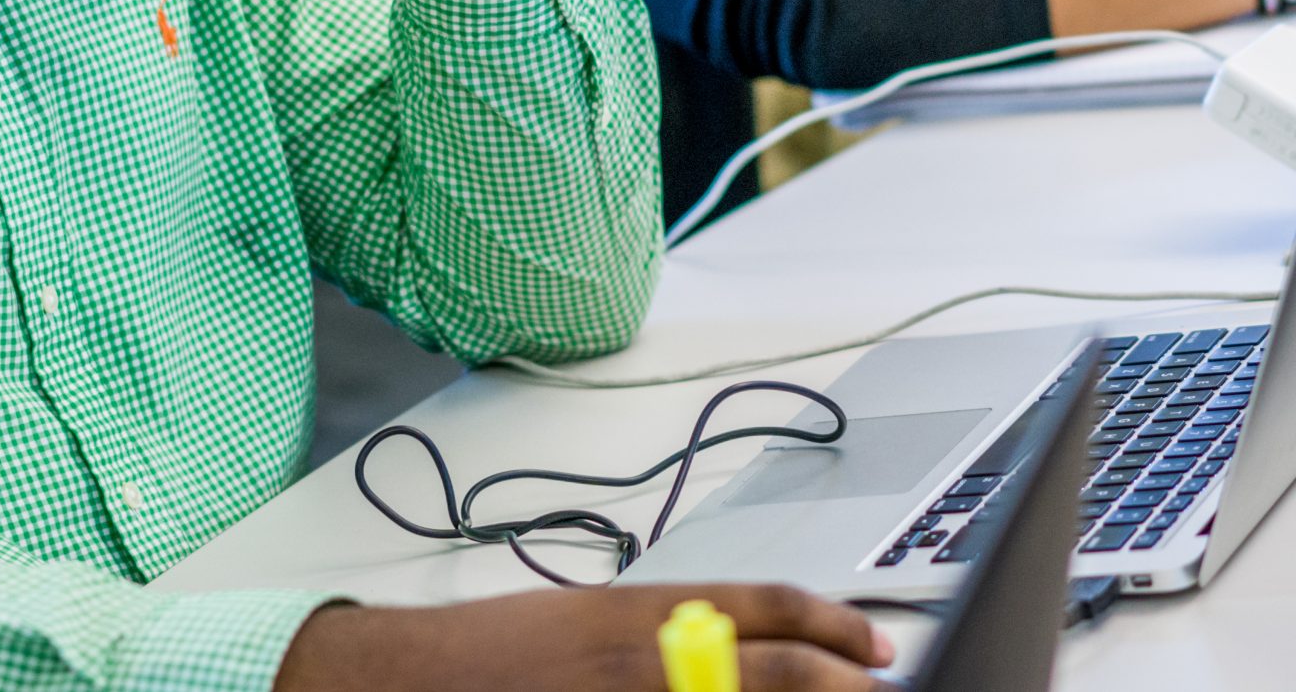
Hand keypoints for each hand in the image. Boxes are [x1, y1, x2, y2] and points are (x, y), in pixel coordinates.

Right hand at [274, 585, 894, 691]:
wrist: (411, 679)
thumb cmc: (497, 649)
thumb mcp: (592, 616)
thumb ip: (670, 629)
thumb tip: (737, 647)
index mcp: (650, 612)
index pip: (771, 610)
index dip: (838, 626)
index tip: (878, 644)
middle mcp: (657, 661)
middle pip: (785, 671)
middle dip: (846, 683)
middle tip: (884, 684)